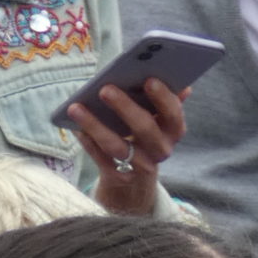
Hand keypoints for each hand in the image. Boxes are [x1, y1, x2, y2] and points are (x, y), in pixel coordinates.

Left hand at [65, 77, 186, 215]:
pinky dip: (88, 143)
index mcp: (173, 130)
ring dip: (95, 126)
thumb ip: (164, 97)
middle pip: (145, 130)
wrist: (136, 174)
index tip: (149, 80)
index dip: (163, 99)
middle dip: (125, 108)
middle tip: (104, 89)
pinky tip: (75, 127)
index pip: (173, 114)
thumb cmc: (144, 129)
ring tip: (76, 107)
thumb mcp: (156, 114)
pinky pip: (101, 160)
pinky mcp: (120, 177)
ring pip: (117, 147)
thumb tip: (182, 85)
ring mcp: (141, 166)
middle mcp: (160, 150)